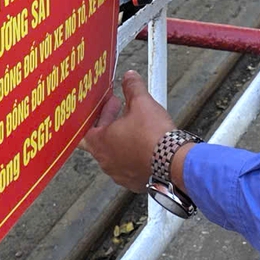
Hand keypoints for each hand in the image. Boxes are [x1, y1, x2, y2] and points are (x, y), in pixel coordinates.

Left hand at [82, 71, 178, 193]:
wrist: (174, 163)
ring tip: (135, 124)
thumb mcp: (142, 103)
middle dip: (110, 121)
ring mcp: (119, 173)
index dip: (95, 113)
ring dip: (121, 138)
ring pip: (114, 152)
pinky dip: (132, 153)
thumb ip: (132, 88)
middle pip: (100, 139)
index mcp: (100, 143)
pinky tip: (144, 143)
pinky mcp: (134, 181)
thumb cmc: (154, 137)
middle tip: (120, 108)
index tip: (105, 104)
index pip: (85, 128)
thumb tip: (129, 78)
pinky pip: (127, 165)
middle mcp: (106, 161)